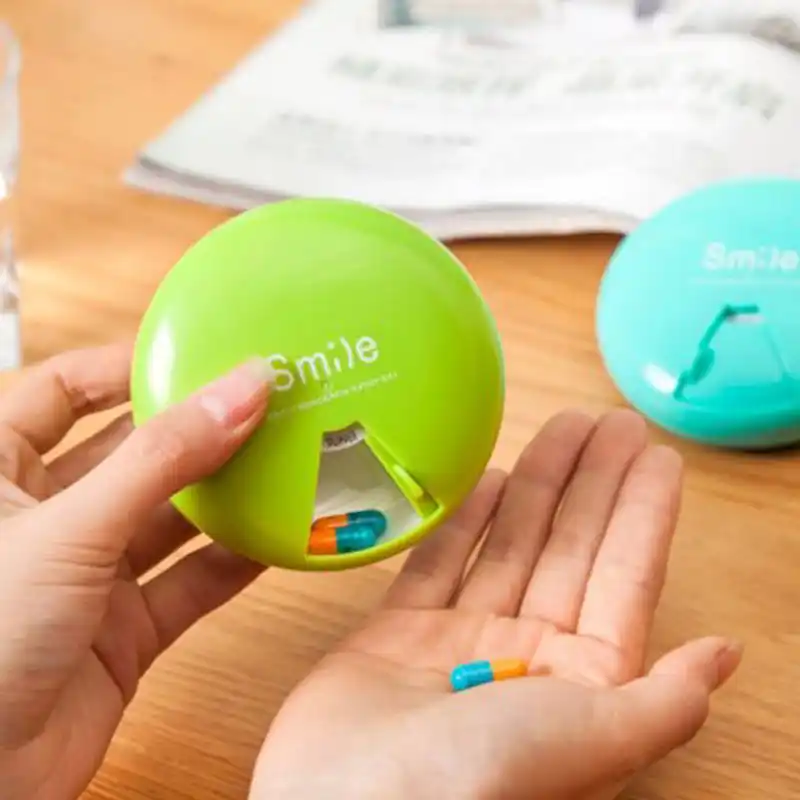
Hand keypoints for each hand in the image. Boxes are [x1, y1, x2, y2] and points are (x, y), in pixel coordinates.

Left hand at [0, 343, 271, 799]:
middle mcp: (45, 518)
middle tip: (260, 402)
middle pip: (132, 452)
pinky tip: (276, 538)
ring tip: (283, 458)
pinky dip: (233, 562)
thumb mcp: (69, 530)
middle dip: (194, 429)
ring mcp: (87, 575)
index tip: (196, 351)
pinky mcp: (123, 630)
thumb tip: (238, 391)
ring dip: (224, 494)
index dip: (126, 366)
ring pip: (169, 518)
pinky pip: (189, 582)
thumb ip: (162, 460)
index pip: (63, 392)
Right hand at [252, 409, 741, 799]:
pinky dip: (462, 521)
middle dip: (592, 482)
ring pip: (508, 545)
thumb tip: (725, 654)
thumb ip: (663, 698)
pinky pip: (438, 563)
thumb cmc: (477, 784)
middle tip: (608, 421)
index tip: (654, 454)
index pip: (622, 577)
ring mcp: (459, 643)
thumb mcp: (593, 740)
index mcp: (577, 685)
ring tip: (560, 429)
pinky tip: (488, 479)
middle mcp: (524, 659)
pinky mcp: (399, 635)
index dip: (642, 512)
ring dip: (537, 486)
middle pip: (568, 548)